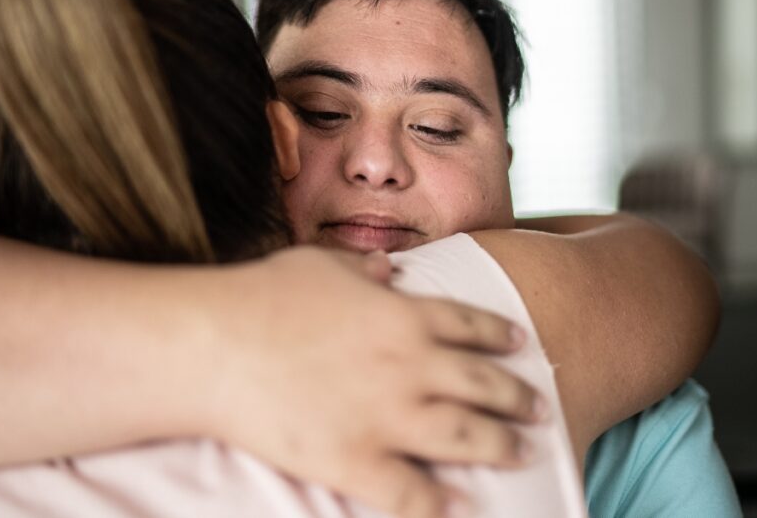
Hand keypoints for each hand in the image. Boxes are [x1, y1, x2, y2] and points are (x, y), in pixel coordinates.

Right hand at [196, 246, 545, 517]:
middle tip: (539, 406)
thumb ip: (364, 268)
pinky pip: (413, 494)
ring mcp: (387, 416)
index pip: (470, 325)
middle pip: (483, 383)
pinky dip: (443, 504)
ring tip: (523, 454)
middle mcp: (409, 365)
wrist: (217, 345)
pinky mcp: (355, 461)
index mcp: (403, 315)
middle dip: (517, 396)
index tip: (520, 343)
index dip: (500, 335)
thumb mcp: (321, 263)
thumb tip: (390, 269)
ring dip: (501, 446)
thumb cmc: (264, 295)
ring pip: (466, 438)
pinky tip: (463, 507)